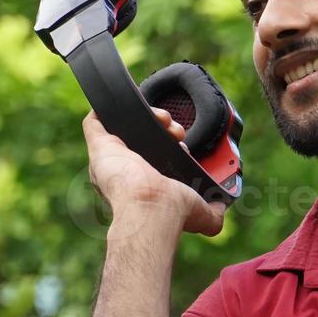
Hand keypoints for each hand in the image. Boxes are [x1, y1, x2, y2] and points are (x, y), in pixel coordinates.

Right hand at [82, 108, 227, 236]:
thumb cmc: (172, 211)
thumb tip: (222, 206)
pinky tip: (131, 101)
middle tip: (178, 132)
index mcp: (143, 189)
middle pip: (142, 142)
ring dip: (147, 117)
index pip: (155, 162)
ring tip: (167, 120)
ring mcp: (110, 158)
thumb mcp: (202, 216)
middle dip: (164, 131)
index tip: (186, 147)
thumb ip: (214, 213)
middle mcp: (124, 174)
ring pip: (124, 128)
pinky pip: (95, 120)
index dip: (172, 149)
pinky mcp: (100, 145)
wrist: (151, 205)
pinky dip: (108, 107)